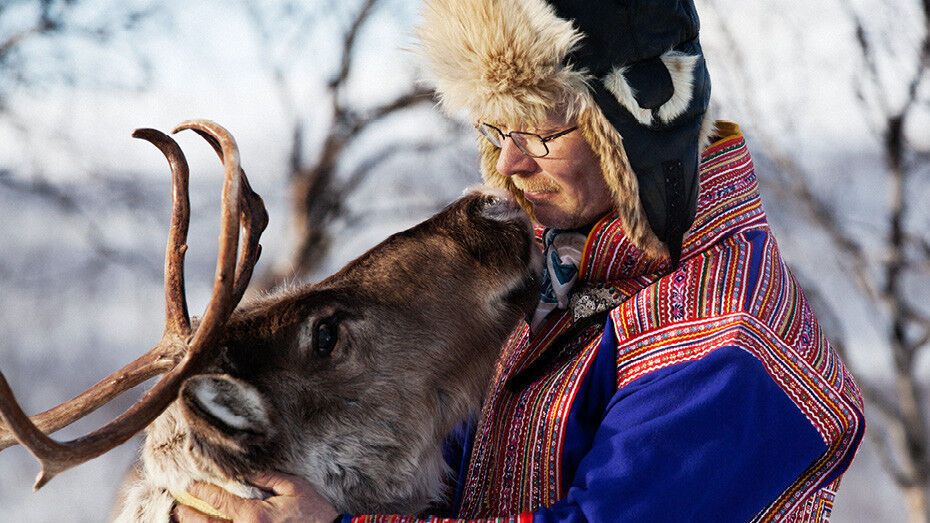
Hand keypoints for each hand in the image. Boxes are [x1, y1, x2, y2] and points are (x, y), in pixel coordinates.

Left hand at [173, 471, 339, 522]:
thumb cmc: (314, 512)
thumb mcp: (294, 487)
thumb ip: (269, 478)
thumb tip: (248, 473)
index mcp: (255, 515)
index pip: (220, 501)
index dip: (202, 492)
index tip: (189, 484)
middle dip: (190, 515)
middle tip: (177, 507)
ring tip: (184, 519)